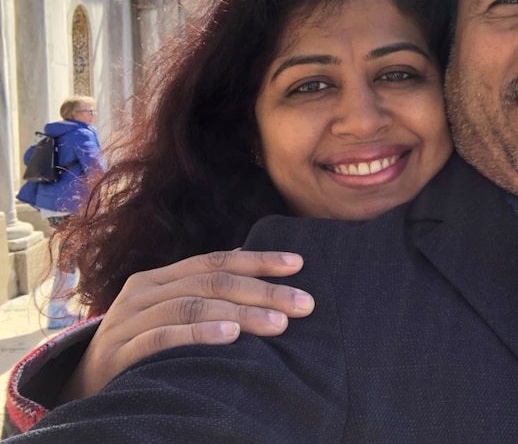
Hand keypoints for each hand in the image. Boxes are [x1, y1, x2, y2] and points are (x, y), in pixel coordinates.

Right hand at [60, 250, 312, 401]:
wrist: (83, 389)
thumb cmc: (139, 347)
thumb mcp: (168, 312)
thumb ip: (202, 289)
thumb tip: (250, 257)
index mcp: (158, 278)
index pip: (216, 261)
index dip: (259, 260)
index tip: (299, 265)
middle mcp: (143, 292)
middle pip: (212, 282)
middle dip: (263, 291)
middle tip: (303, 304)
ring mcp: (129, 320)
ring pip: (194, 306)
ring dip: (242, 313)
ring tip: (279, 323)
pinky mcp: (120, 351)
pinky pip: (165, 336)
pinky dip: (201, 333)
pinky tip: (232, 336)